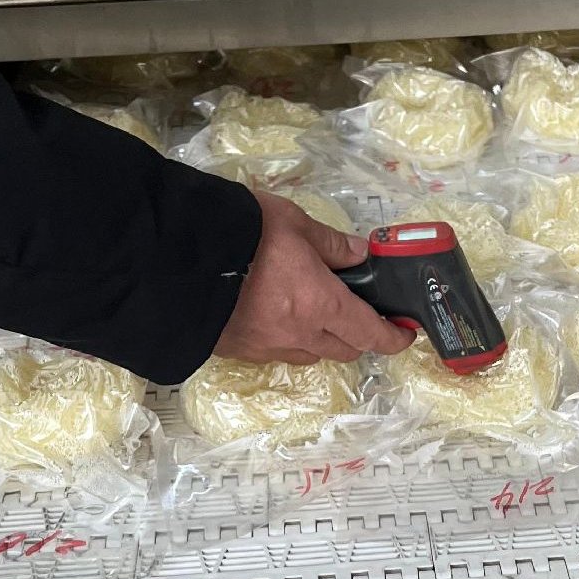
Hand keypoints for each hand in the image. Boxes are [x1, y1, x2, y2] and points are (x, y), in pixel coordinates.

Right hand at [214, 193, 415, 364]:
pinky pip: (278, 353)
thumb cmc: (242, 233)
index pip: (369, 333)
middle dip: (359, 336)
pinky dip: (290, 340)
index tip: (404, 334)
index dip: (392, 338)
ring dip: (324, 340)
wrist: (175, 258)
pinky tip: (281, 317)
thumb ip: (332, 243)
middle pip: (344, 349)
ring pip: (311, 355)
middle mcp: (298, 333)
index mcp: (320, 303)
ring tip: (318, 313)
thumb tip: (360, 254)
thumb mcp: (295, 223)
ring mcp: (267, 346)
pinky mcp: (239, 350)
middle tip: (361, 314)